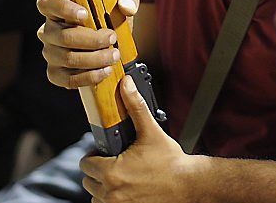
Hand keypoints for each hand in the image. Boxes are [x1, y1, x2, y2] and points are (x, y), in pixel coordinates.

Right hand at [37, 0, 139, 88]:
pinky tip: (105, 71)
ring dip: (94, 59)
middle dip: (91, 40)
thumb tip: (126, 7)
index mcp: (56, 7)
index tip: (85, 14)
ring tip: (113, 56)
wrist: (111, 42)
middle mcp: (48, 30)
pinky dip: (89, 77)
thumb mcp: (122, 1)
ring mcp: (50, 52)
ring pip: (67, 58)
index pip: (47, 4)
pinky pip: (68, 79)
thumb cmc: (110, 16)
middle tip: (111, 38)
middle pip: (62, 36)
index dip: (63, 9)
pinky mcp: (56, 73)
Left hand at [80, 76, 196, 202]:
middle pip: (88, 181)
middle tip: (115, 163)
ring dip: (103, 188)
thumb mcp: (151, 131)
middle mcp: (112, 193)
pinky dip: (112, 200)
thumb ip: (135, 106)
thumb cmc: (171, 162)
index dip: (94, 156)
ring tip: (121, 178)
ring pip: (96, 197)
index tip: (106, 153)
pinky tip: (126, 189)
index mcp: (112, 172)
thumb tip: (126, 84)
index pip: (85, 163)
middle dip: (98, 172)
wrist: (190, 186)